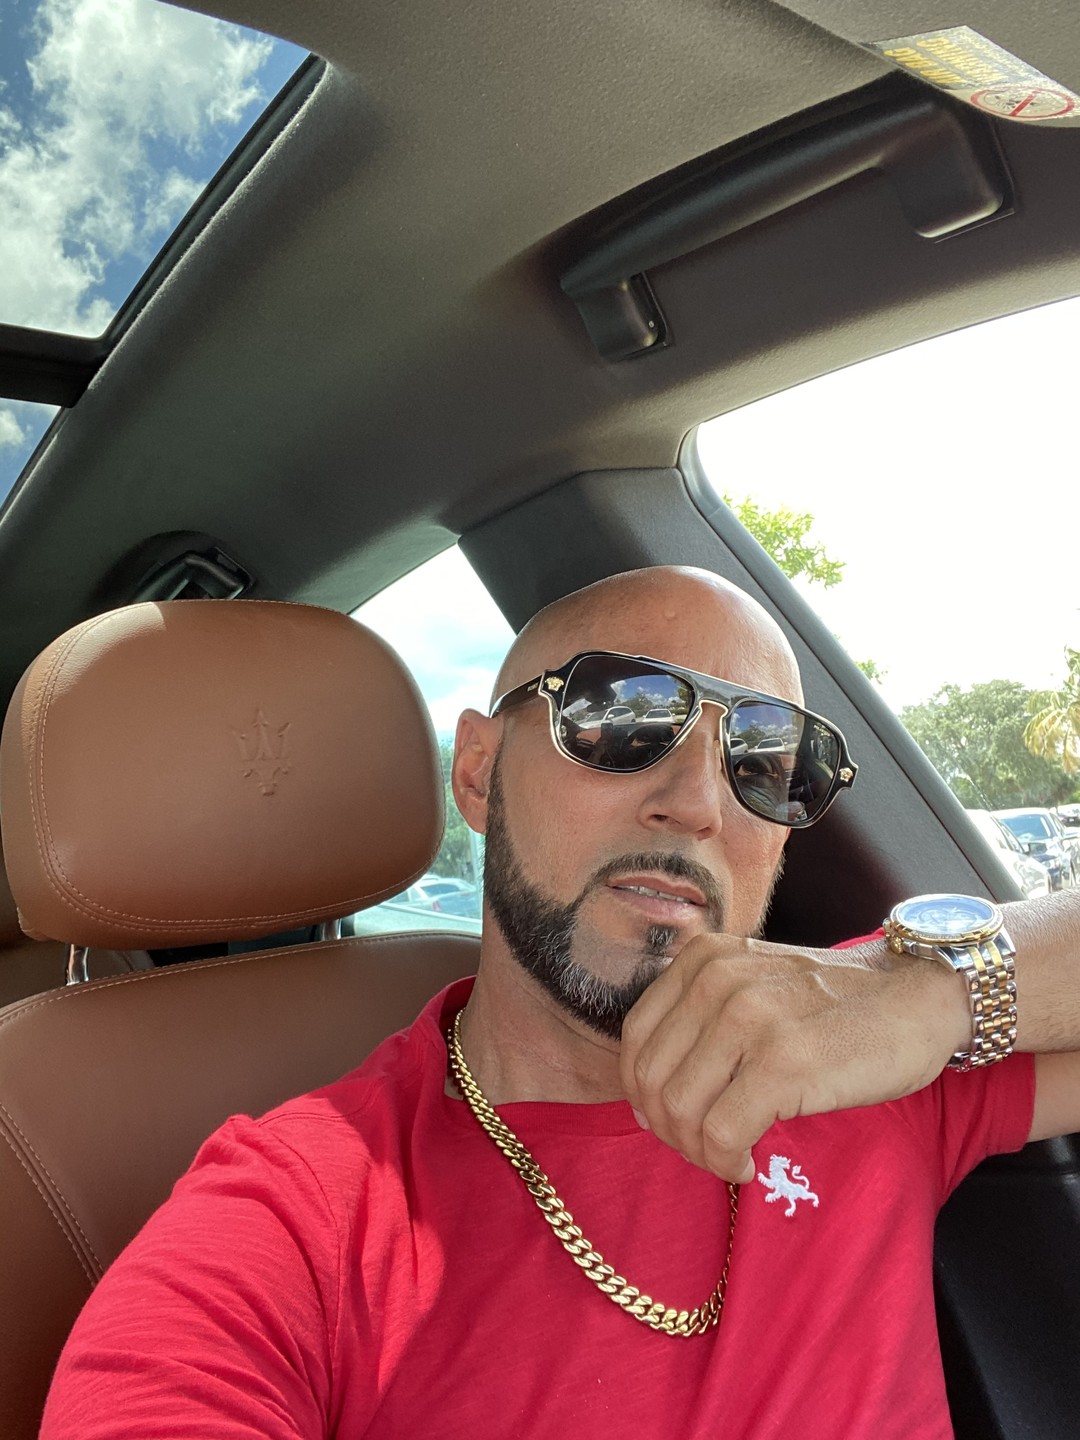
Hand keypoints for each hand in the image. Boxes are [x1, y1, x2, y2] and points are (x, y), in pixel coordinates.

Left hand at [619, 932, 969, 1183]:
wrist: (919, 997)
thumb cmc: (837, 1006)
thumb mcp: (756, 984)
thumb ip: (701, 1021)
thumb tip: (647, 1102)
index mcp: (703, 959)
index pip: (636, 1040)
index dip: (644, 1094)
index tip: (675, 1122)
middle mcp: (718, 980)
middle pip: (651, 1079)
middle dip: (669, 1130)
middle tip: (705, 1150)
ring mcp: (750, 1018)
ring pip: (680, 1110)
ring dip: (698, 1151)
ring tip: (730, 1157)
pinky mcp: (784, 1062)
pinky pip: (722, 1133)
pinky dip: (728, 1160)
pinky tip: (750, 1163)